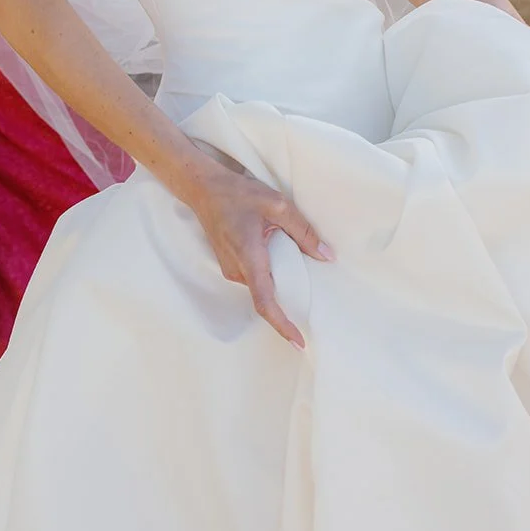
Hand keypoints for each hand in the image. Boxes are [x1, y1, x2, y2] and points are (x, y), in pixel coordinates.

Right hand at [184, 155, 333, 347]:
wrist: (203, 189)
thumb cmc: (237, 193)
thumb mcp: (277, 205)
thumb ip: (303, 231)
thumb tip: (326, 256)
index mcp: (249, 257)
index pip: (265, 302)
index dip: (282, 325)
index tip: (299, 341)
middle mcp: (237, 269)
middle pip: (267, 295)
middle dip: (289, 299)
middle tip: (312, 297)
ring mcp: (230, 268)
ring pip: (261, 286)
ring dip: (279, 281)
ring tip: (297, 265)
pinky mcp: (229, 264)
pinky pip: (254, 277)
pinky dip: (269, 273)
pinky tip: (279, 255)